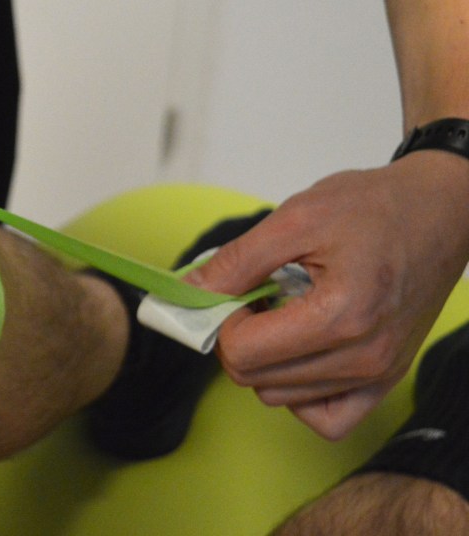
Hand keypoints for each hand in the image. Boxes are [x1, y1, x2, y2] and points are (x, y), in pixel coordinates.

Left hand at [186, 152, 468, 438]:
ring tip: (286, 314)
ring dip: (266, 362)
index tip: (235, 291)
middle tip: (258, 298)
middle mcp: (364, 356)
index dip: (223, 319)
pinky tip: (300, 352)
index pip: (242, 352)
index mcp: (340, 314)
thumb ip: (236, 261)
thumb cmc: (372, 208)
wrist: (437, 211)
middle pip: (255, 379)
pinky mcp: (385, 381)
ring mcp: (378, 375)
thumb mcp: (295, 218)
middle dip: (240, 339)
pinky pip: (326, 418)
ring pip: (280, 398)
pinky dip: (299, 393)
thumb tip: (189, 291)